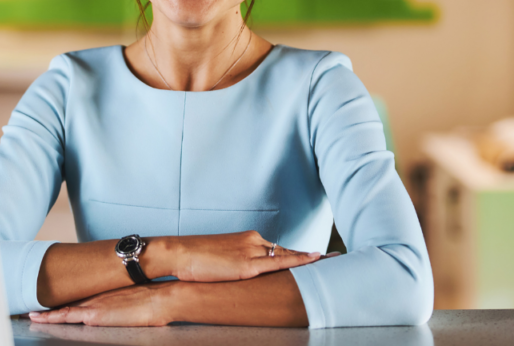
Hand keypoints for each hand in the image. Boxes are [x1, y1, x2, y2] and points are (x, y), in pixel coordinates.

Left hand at [29, 282, 176, 326]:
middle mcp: (95, 297)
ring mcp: (93, 305)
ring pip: (63, 309)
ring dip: (46, 312)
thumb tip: (125, 307)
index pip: (78, 297)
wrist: (161, 298)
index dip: (64, 300)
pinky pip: (66, 316)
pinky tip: (39, 318)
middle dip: (50, 305)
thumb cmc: (153, 300)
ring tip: (30, 314)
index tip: (51, 301)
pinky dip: (51, 317)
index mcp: (103, 294)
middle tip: (33, 307)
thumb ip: (122, 302)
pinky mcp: (94, 315)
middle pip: (67, 302)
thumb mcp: (133, 298)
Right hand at [152, 230, 325, 282]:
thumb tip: (240, 274)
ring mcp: (252, 252)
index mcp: (247, 239)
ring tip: (334, 261)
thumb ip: (236, 263)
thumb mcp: (220, 259)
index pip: (278, 248)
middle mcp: (254, 241)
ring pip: (289, 255)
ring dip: (311, 260)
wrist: (178, 253)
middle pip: (288, 251)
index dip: (299, 254)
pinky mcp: (247, 265)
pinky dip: (300, 261)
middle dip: (312, 257)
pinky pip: (280, 263)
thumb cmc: (193, 258)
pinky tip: (315, 260)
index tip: (317, 256)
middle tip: (336, 258)